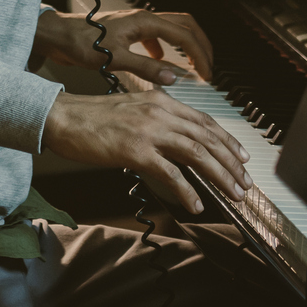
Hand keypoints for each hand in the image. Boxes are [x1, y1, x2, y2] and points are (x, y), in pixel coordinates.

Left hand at [33, 7, 215, 86]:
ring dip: (185, 45)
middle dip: (200, 44)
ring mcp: (135, 24)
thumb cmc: (80, 43)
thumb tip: (173, 77)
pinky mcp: (127, 32)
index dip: (200, 55)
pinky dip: (166, 49)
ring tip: (192, 66)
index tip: (207, 75)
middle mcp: (142, 19)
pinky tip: (161, 64)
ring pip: (171, 29)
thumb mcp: (114, 59)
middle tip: (209, 67)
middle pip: (184, 25)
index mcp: (144, 21)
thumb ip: (145, 68)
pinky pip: (156, 36)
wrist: (57, 36)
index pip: (184, 35)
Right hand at [43, 91, 251, 213]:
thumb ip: (157, 121)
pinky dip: (187, 191)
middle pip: (207, 138)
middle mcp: (159, 112)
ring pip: (196, 154)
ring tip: (232, 194)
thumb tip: (178, 145)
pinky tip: (195, 205)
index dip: (227, 141)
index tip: (241, 157)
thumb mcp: (131, 110)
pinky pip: (170, 174)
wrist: (62, 117)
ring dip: (220, 176)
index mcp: (160, 101)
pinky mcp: (135, 150)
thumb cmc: (91, 117)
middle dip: (231, 163)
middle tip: (244, 183)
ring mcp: (148, 131)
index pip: (204, 121)